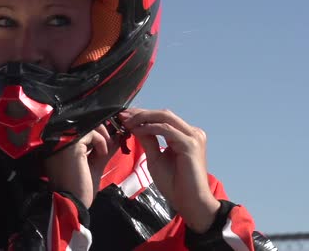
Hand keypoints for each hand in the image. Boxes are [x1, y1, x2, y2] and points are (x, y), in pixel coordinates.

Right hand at [44, 124, 117, 207]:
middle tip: (111, 142)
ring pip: (88, 125)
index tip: (109, 139)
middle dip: (101, 131)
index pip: (80, 128)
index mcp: (60, 145)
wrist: (74, 203)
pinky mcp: (71, 144)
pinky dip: (101, 141)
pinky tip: (101, 154)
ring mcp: (63, 141)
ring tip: (104, 151)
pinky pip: (92, 132)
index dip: (96, 131)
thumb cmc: (80, 187)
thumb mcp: (95, 163)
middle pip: (84, 123)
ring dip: (102, 136)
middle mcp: (58, 140)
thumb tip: (117, 135)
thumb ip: (104, 148)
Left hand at [118, 108, 220, 232]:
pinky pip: (166, 130)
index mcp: (185, 135)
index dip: (142, 115)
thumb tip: (136, 126)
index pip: (162, 118)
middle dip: (141, 113)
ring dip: (143, 118)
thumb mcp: (155, 158)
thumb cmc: (174, 184)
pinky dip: (150, 128)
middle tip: (123, 116)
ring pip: (165, 117)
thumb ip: (148, 141)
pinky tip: (137, 131)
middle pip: (163, 114)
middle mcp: (191, 132)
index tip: (124, 116)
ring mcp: (193, 137)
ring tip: (127, 123)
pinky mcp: (191, 144)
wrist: (189, 202)